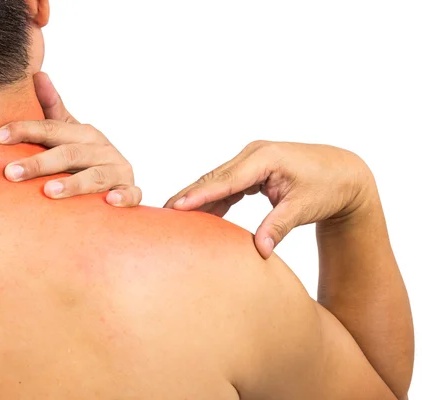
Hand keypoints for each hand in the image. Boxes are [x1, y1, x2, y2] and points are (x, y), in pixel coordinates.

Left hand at [0, 72, 140, 206]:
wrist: (119, 179)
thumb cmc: (85, 157)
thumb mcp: (69, 133)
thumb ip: (52, 108)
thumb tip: (37, 74)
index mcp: (83, 133)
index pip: (51, 129)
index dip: (25, 130)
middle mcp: (101, 149)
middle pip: (68, 154)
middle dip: (39, 163)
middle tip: (11, 172)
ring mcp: (117, 171)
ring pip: (95, 176)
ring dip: (73, 183)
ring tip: (48, 191)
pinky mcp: (129, 190)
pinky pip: (132, 194)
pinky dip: (124, 197)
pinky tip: (110, 201)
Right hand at [164, 141, 374, 258]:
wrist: (345, 173)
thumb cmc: (328, 187)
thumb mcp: (304, 208)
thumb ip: (278, 227)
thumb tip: (260, 251)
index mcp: (266, 158)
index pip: (226, 180)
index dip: (200, 194)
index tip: (177, 206)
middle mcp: (254, 154)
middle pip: (214, 177)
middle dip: (188, 194)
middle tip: (162, 211)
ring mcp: (252, 160)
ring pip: (217, 181)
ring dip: (198, 197)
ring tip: (173, 215)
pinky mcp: (253, 170)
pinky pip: (227, 184)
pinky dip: (214, 199)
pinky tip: (200, 214)